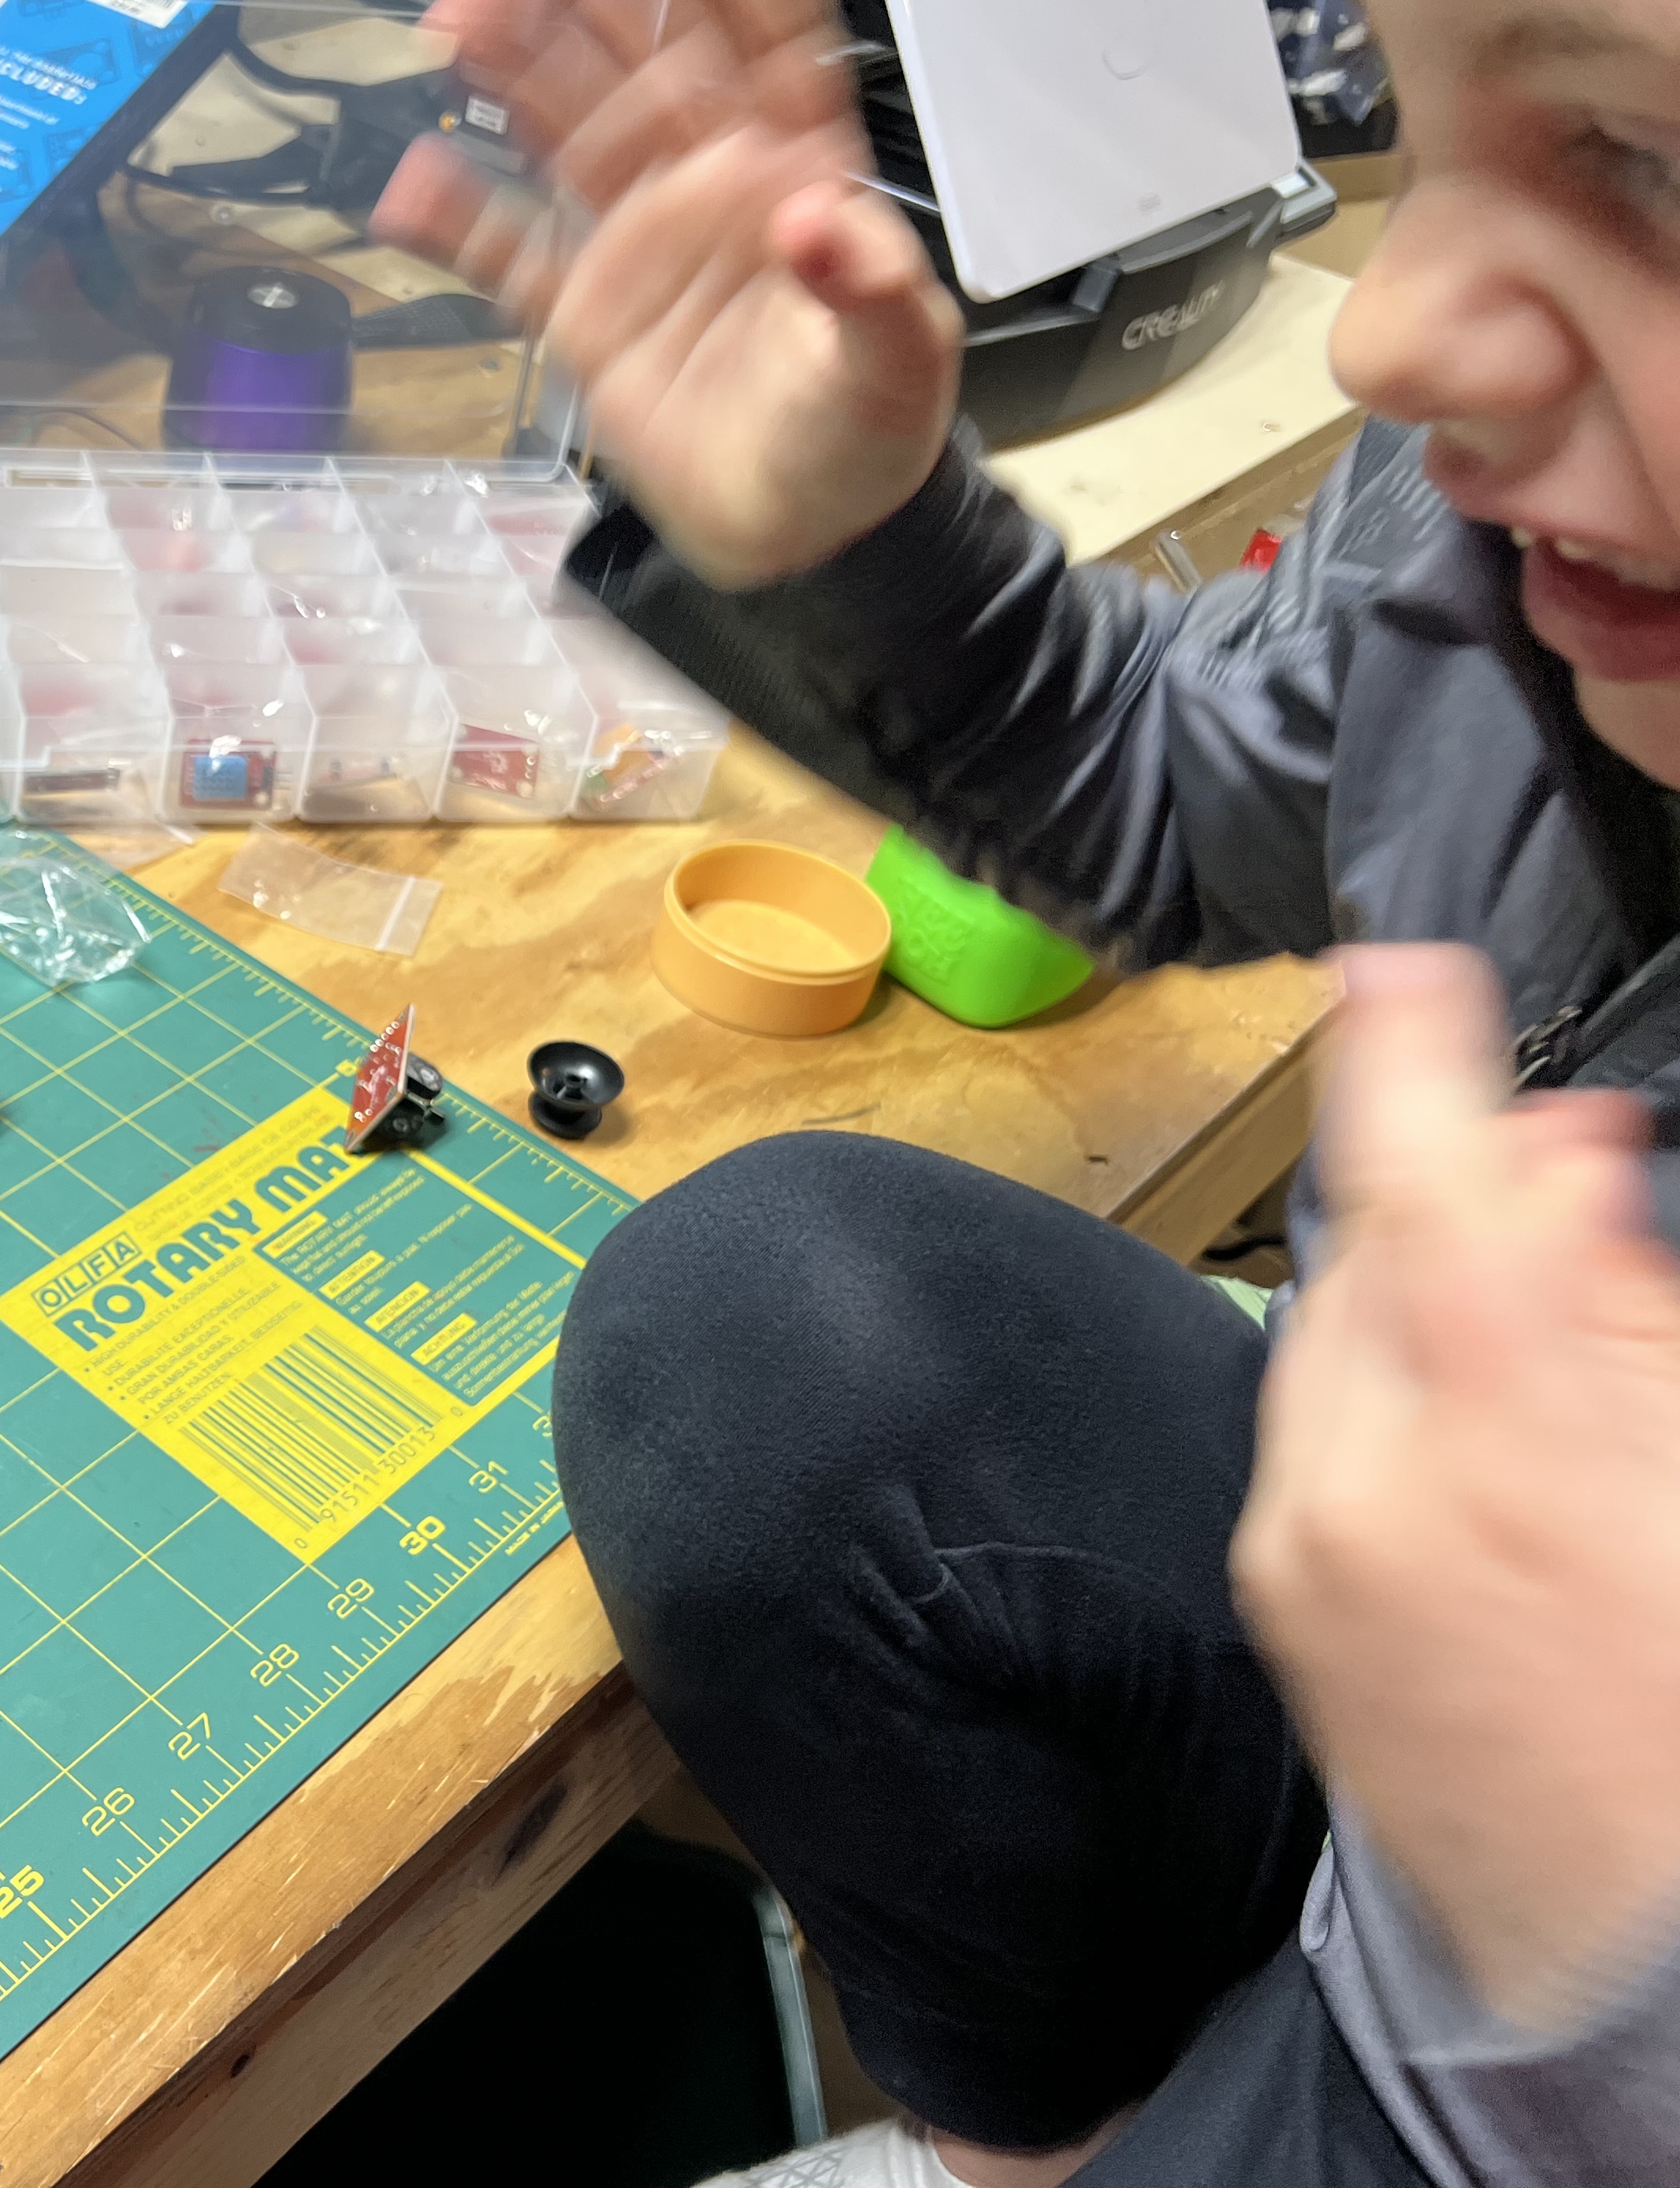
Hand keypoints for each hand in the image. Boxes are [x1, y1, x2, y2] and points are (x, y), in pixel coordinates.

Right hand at [370, 0, 961, 586]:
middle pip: (643, 52)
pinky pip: (507, 252)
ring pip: (567, 124)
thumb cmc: (863, 433)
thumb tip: (818, 223)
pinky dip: (458, 218)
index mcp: (798, 170)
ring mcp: (637, 242)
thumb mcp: (899, 360)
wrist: (808, 536)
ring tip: (466, 4)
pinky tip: (415, 177)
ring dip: (516, 60)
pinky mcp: (582, 313)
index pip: (768, 39)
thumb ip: (868, 286)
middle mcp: (708, 186)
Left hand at [1235, 944, 1679, 2027]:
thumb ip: (1623, 1309)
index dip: (1407, 1054)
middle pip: (1372, 1254)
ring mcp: (1308, 1553)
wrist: (1650, 1961)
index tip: (1394, 968)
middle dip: (1458, 1195)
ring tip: (1557, 1336)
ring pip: (1333, 1337)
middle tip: (1569, 1179)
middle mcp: (1370, 1482)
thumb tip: (1560, 1171)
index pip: (1424, 1187)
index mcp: (1511, 1441)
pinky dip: (1385, 1395)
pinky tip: (1485, 1430)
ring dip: (1427, 1296)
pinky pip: (1314, 1438)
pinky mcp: (1285, 1609)